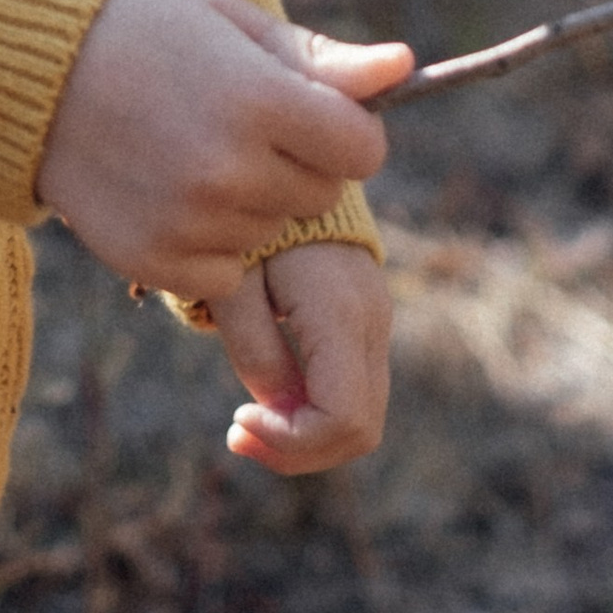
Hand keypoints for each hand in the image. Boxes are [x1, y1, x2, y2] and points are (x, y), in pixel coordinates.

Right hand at [34, 0, 408, 302]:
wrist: (33, 79)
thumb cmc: (146, 35)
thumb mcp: (235, 25)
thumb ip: (323, 59)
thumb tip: (406, 67)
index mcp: (260, 100)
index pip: (362, 149)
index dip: (345, 131)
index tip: (309, 115)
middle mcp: (232, 169)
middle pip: (320, 194)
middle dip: (296, 163)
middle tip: (236, 126)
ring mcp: (194, 223)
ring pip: (273, 233)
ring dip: (251, 203)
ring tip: (191, 152)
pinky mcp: (158, 263)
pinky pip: (227, 276)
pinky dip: (210, 247)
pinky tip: (169, 194)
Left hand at [215, 242, 392, 474]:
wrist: (291, 161)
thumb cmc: (251, 220)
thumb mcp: (235, 280)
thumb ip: (255, 348)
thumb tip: (274, 411)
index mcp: (340, 313)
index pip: (342, 418)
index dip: (292, 443)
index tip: (237, 424)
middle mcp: (373, 322)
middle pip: (360, 429)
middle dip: (299, 451)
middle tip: (238, 435)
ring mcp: (377, 321)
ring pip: (364, 416)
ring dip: (308, 436)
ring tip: (249, 423)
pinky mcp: (368, 320)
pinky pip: (356, 390)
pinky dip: (318, 413)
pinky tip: (271, 400)